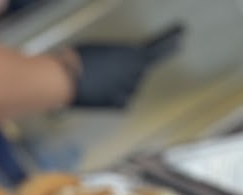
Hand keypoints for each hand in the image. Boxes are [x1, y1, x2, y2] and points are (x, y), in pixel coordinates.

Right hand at [69, 24, 183, 108]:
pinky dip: (115, 99)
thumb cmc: (77, 60)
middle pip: (139, 73)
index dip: (167, 48)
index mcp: (130, 54)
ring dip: (120, 86)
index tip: (179, 41)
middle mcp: (133, 72)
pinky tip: (102, 94)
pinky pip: (122, 102)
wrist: (63, 78)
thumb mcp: (102, 49)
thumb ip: (118, 55)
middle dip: (129, 72)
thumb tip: (120, 63)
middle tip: (110, 71)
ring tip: (100, 81)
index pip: (155, 52)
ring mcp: (126, 89)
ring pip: (130, 89)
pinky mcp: (116, 103)